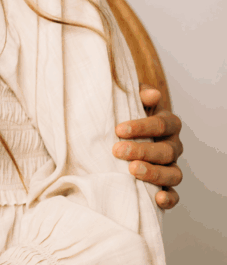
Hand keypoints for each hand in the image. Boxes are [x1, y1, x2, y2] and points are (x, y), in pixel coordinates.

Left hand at [113, 84, 183, 208]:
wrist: (119, 133)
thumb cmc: (125, 115)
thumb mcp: (129, 100)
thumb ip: (139, 95)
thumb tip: (151, 95)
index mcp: (167, 124)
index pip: (162, 124)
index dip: (142, 127)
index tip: (119, 129)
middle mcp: (173, 145)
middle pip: (166, 150)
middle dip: (142, 150)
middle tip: (118, 150)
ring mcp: (170, 166)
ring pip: (173, 173)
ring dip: (154, 173)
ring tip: (132, 170)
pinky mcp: (165, 185)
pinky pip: (174, 194)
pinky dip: (169, 198)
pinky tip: (157, 198)